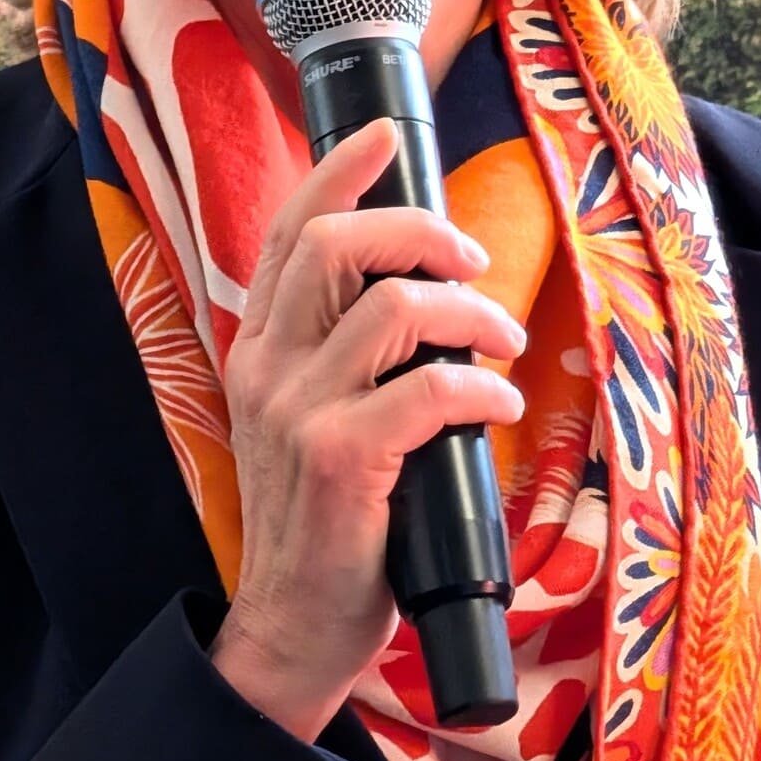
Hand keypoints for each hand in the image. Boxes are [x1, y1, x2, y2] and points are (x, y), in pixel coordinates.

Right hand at [207, 117, 527, 742]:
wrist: (293, 625)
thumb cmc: (329, 520)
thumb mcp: (315, 419)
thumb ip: (346, 356)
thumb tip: (428, 292)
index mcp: (260, 348)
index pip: (284, 232)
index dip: (336, 173)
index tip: (384, 136)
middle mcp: (267, 367)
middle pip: (332, 244)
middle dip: (417, 230)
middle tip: (471, 256)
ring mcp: (296, 411)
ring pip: (390, 307)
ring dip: (467, 310)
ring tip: (500, 340)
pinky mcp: (335, 459)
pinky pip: (425, 389)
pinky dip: (477, 386)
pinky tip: (497, 403)